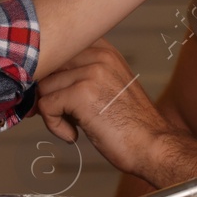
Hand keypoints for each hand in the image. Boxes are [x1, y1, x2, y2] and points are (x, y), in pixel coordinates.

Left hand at [33, 39, 173, 175]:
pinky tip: (73, 135)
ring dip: (53, 113)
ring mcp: (90, 73)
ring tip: (74, 127)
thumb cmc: (131, 125)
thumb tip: (45, 80)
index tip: (58, 95)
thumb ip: (83, 75)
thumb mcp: (110, 86)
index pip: (61, 50)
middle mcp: (99, 56)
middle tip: (62, 115)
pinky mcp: (81, 94)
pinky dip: (54, 126)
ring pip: (44, 88)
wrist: (152, 146)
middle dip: (49, 93)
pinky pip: (46, 106)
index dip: (53, 74)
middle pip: (50, 68)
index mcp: (106, 51)